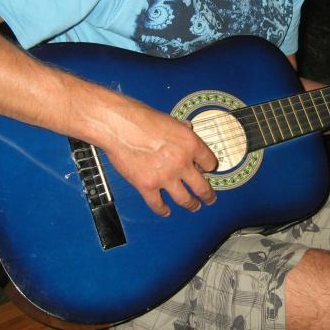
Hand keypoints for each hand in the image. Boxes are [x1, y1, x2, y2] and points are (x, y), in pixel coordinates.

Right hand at [99, 101, 218, 216]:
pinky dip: (162, 210)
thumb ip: (182, 130)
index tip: (207, 171)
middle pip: (202, 186)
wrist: (119, 125)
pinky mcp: (147, 186)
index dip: (209, 168)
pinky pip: (158, 204)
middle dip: (207, 195)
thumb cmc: (142, 118)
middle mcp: (182, 163)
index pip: (210, 163)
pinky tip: (165, 211)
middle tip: (209, 199)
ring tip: (194, 207)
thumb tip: (188, 129)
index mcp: (190, 145)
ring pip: (184, 199)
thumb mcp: (171, 120)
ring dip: (191, 205)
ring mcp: (165, 177)